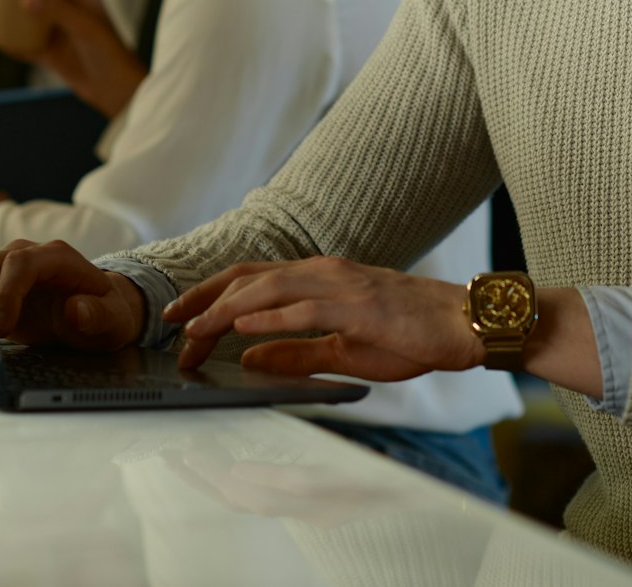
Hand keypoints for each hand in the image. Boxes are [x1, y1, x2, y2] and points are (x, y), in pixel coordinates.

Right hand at [0, 238, 145, 351]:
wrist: (99, 312)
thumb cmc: (107, 313)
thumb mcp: (115, 320)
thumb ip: (99, 315)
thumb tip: (75, 310)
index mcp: (57, 257)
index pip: (21, 265)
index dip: (6, 293)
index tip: (0, 326)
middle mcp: (28, 256)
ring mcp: (8, 270)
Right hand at [21, 0, 146, 115]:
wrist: (117, 89)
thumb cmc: (110, 52)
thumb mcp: (86, 26)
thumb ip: (58, 10)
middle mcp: (68, 12)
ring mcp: (58, 33)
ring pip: (26, 18)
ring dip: (5, 12)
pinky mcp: (51, 54)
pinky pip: (25, 44)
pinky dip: (10, 40)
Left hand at [162, 256, 483, 378]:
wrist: (464, 324)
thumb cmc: (411, 335)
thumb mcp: (342, 351)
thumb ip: (294, 353)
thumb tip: (246, 359)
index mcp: (319, 279)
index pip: (251, 279)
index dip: (210, 296)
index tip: (179, 318)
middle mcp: (323, 272)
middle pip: (247, 277)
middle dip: (202, 299)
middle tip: (167, 322)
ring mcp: (340, 284)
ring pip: (267, 288)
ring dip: (224, 311)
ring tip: (192, 330)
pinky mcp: (358, 304)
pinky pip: (304, 308)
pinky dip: (268, 316)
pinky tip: (241, 327)